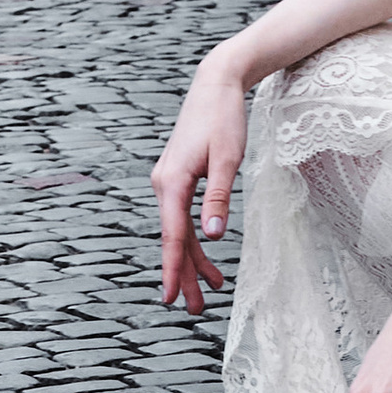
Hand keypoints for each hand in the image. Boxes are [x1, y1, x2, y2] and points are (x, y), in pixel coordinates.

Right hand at [152, 44, 250, 313]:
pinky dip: (194, 236)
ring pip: (178, 229)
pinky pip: (183, 215)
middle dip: (185, 274)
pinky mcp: (178, 176)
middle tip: (197, 308)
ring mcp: (168, 180)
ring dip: (192, 258)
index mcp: (172, 182)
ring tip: (211, 288)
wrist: (215, 84)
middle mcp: (164, 183)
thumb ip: (218, 199)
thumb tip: (212, 237)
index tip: (171, 298)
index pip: (172, 236)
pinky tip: (209, 251)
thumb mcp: (227, 160)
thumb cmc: (224, 119)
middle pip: (174, 238)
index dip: (172, 269)